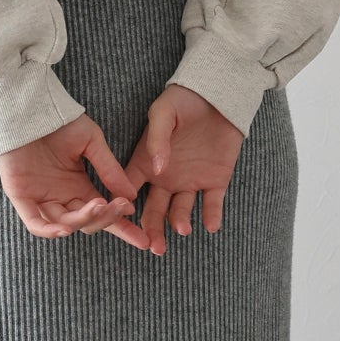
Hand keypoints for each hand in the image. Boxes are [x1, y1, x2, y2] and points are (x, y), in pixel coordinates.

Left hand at [0, 115, 148, 249]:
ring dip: (85, 220)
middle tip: (121, 206)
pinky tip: (66, 229)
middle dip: (107, 218)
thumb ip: (110, 170)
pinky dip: (50, 230)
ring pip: (66, 223)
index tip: (143, 240)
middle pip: (87, 222)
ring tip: (100, 204)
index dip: (122, 227)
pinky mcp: (22, 196)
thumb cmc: (59, 120)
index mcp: (79, 186)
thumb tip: (131, 197)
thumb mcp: (91, 142)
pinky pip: (35, 223)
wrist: (29, 106)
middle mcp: (62, 197)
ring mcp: (42, 198)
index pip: (103, 214)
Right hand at [126, 85, 243, 255]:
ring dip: (179, 222)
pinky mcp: (215, 181)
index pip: (129, 190)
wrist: (218, 94)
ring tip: (182, 228)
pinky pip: (212, 203)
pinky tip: (210, 225)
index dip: (123, 207)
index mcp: (146, 163)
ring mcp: (190, 181)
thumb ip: (157, 138)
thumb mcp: (164, 112)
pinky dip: (211, 216)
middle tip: (153, 246)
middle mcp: (165, 178)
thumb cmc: (183, 99)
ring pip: (180, 211)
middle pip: (153, 210)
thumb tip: (157, 168)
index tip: (122, 221)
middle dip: (151, 229)